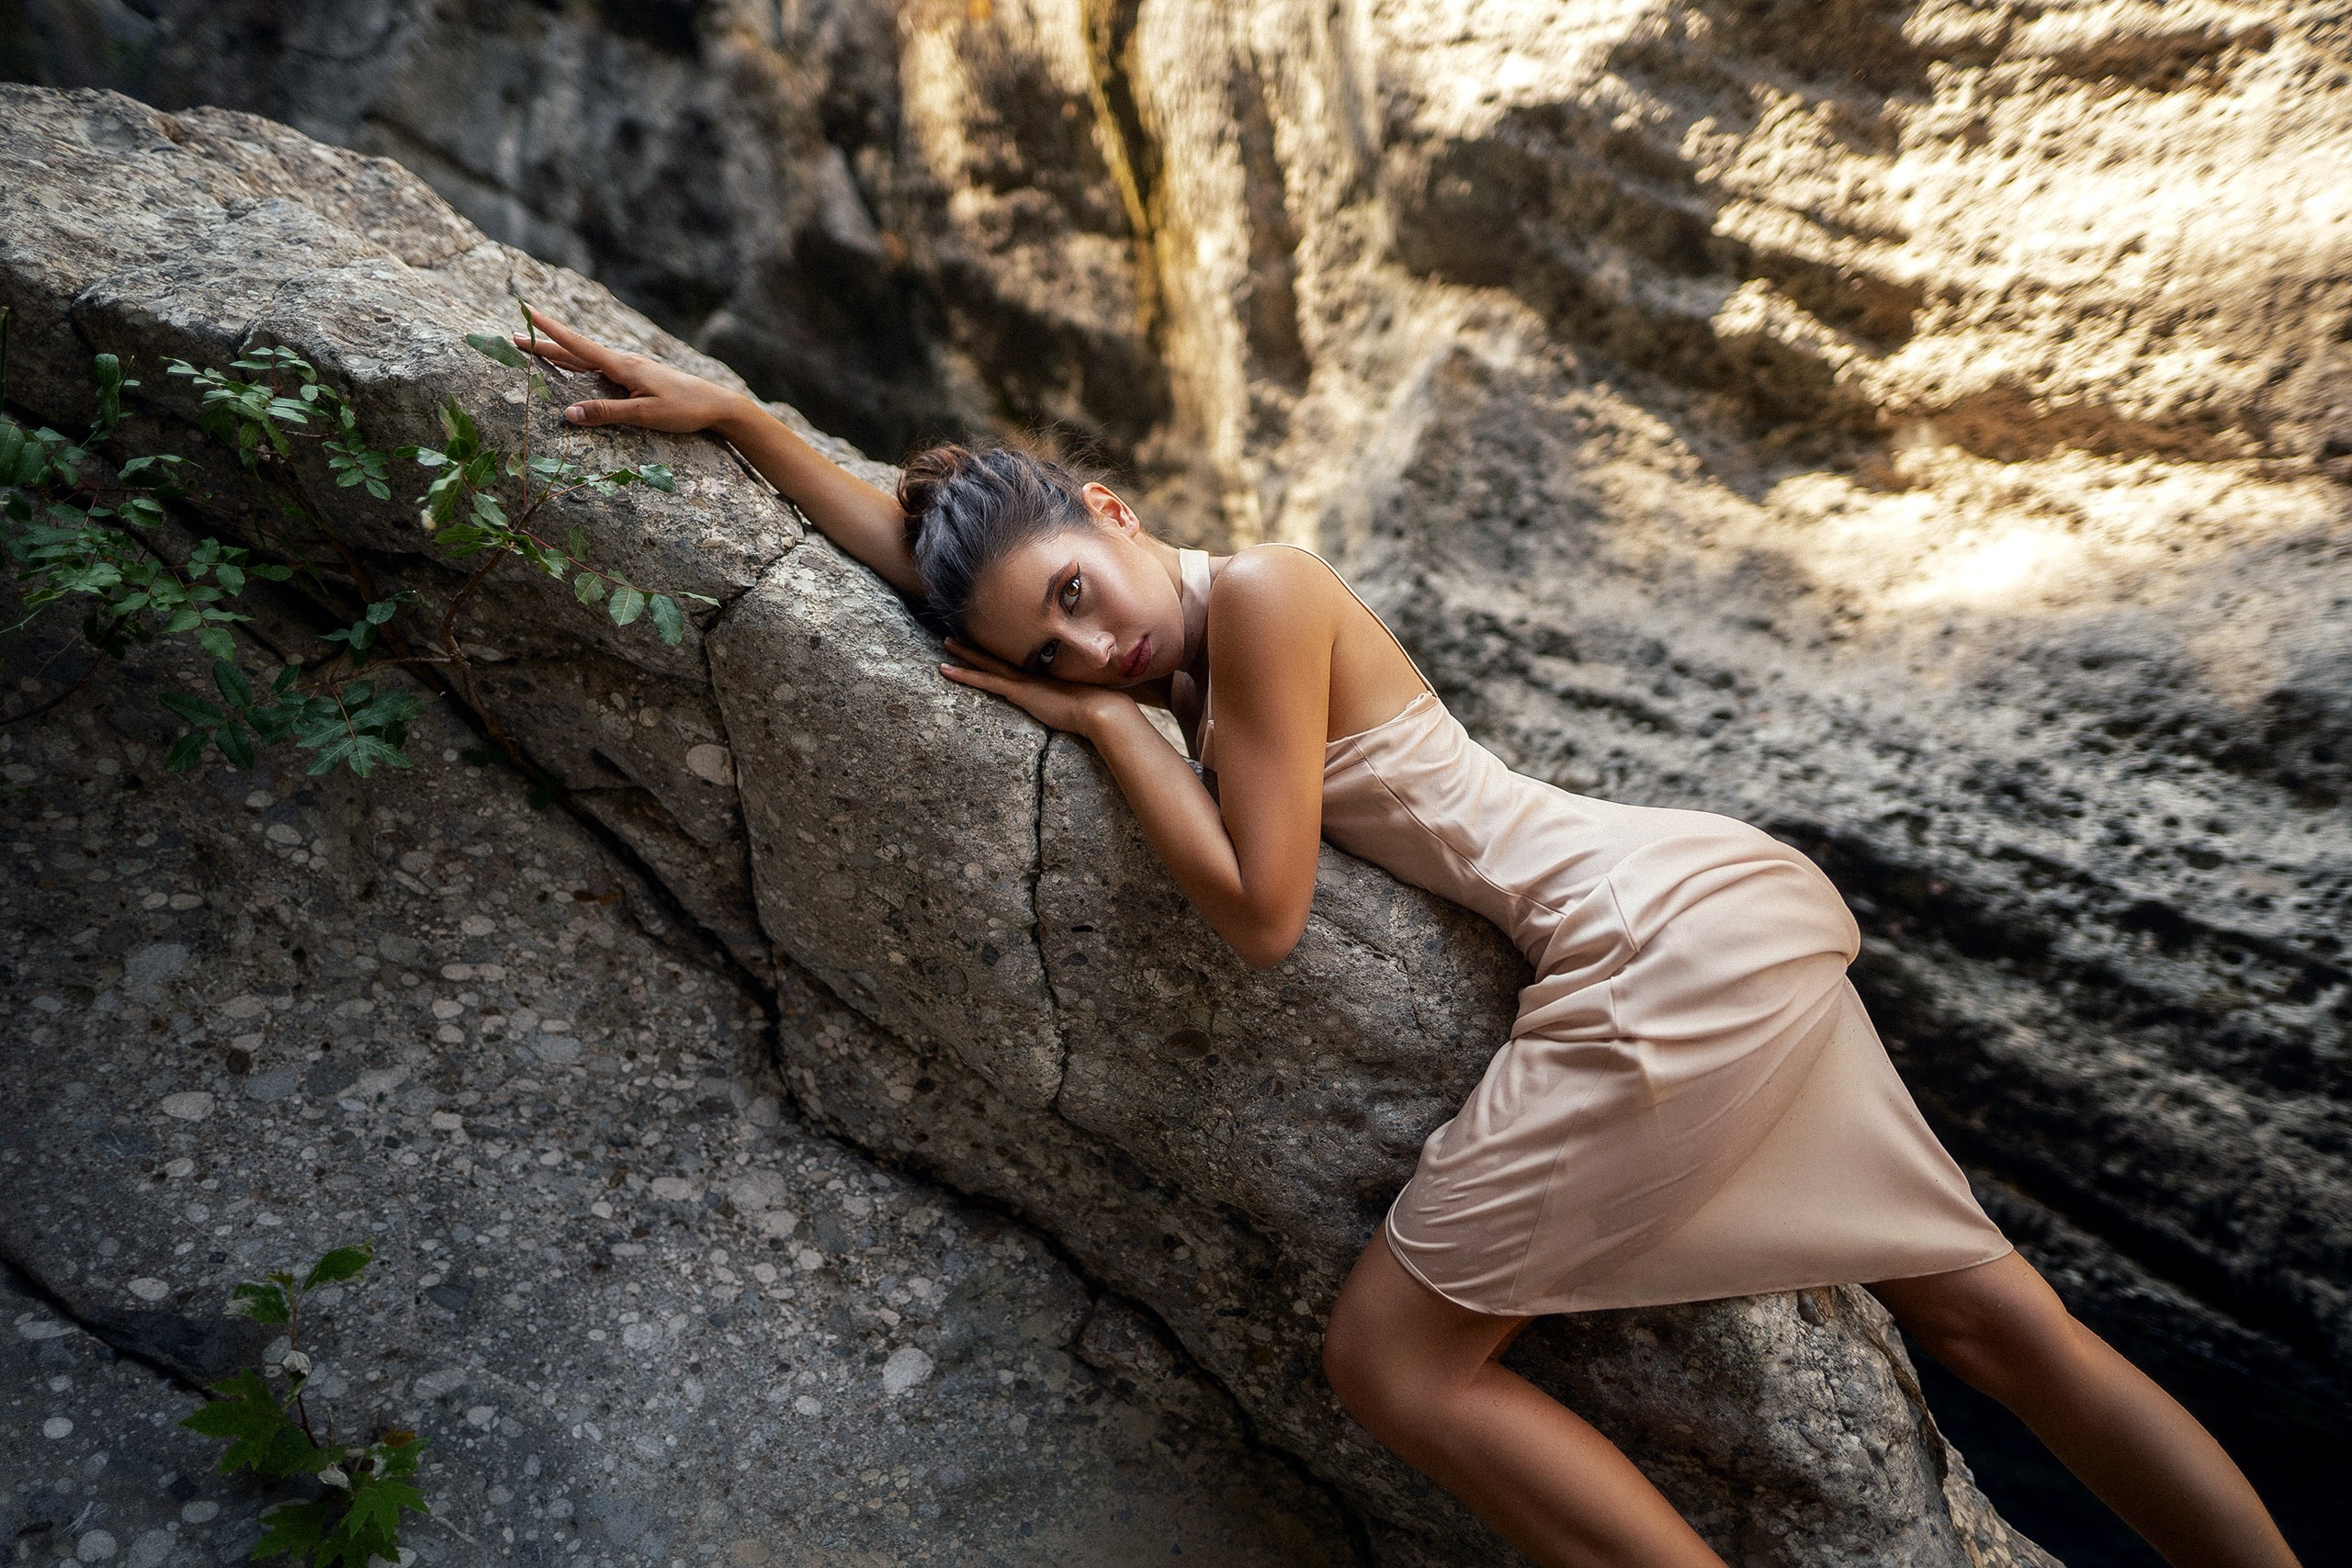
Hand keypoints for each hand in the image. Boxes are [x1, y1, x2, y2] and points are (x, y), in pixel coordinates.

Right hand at [511, 308, 748, 433]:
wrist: (718, 404)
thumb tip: (568, 414)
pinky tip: (576, 366)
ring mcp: (631, 368)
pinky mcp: (638, 377)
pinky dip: (580, 364)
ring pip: (587, 359)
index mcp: (623, 365)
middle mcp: (624, 362)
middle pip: (576, 351)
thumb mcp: (645, 415)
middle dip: (545, 343)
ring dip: (561, 353)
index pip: (578, 345)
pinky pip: (600, 368)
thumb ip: (607, 414)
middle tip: (515, 335)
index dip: (550, 331)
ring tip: (536, 348)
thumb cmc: (685, 410)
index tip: (528, 312)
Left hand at [939, 638, 1127, 735]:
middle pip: (997, 656)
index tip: (987, 644)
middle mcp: (1030, 673)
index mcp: (1042, 676)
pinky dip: (964, 674)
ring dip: (965, 653)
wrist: (1099, 708)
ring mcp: (1022, 680)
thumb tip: (1075, 703)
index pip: (1014, 662)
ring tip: (946, 643)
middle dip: (977, 646)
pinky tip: (946, 670)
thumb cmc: (1095, 708)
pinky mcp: (1017, 691)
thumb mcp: (1079, 701)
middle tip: (958, 634)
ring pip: (986, 663)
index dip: (998, 653)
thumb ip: (1071, 700)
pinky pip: (984, 680)